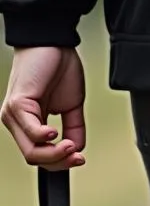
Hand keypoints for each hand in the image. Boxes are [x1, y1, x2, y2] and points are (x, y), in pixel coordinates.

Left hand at [1, 46, 85, 170]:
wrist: (53, 42)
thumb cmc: (57, 67)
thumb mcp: (72, 107)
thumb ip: (74, 131)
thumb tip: (77, 150)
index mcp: (29, 122)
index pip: (41, 155)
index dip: (61, 163)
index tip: (80, 159)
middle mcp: (17, 120)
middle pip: (34, 158)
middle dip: (59, 162)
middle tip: (77, 156)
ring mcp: (14, 112)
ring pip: (31, 152)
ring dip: (55, 154)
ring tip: (71, 147)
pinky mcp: (18, 103)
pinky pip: (31, 132)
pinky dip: (46, 139)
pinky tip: (56, 133)